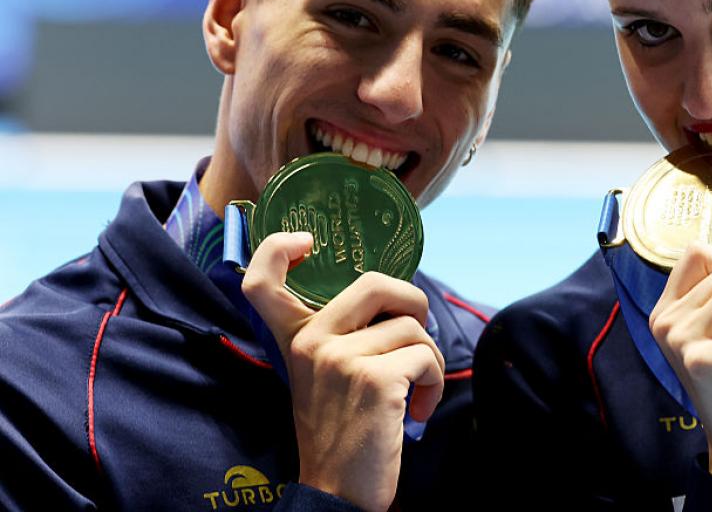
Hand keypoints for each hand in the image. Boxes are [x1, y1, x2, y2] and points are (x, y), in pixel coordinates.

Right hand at [242, 231, 444, 511]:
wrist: (336, 494)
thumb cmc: (342, 434)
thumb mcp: (324, 378)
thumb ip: (342, 337)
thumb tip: (395, 301)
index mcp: (295, 340)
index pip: (262, 282)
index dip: (277, 248)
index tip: (305, 242)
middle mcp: (312, 342)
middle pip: (375, 282)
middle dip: (412, 301)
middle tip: (417, 337)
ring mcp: (342, 359)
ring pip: (412, 327)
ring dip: (428, 360)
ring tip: (415, 394)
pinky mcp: (375, 379)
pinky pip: (425, 356)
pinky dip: (433, 382)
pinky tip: (419, 410)